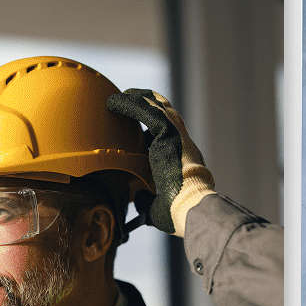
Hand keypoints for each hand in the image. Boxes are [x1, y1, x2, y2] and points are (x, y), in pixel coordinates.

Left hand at [106, 90, 215, 236]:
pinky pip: (146, 111)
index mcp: (184, 159)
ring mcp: (176, 135)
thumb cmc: (178, 211)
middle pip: (167, 114)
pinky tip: (115, 101)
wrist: (190, 205)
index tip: (142, 128)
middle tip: (133, 97)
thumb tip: (138, 201)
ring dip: (139, 99)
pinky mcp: (167, 132)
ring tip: (123, 94)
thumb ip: (148, 201)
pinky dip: (130, 104)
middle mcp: (183, 142)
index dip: (156, 128)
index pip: (170, 137)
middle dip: (150, 104)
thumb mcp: (159, 206)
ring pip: (158, 107)